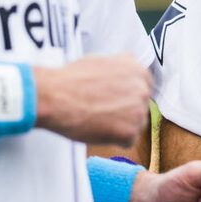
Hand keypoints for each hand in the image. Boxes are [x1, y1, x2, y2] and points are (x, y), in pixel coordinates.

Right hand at [36, 54, 151, 145]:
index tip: (116, 99)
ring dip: (121, 125)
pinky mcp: (130, 132)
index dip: (128, 94)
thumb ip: (121, 67)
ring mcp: (139, 111)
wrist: (56, 96)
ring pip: (136, 124)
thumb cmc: (72, 79)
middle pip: (141, 105)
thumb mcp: (102, 60)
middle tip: (104, 111)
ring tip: (97, 119)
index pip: (144, 85)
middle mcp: (142, 89)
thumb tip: (125, 69)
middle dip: (126, 110)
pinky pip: (128, 141)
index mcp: (137, 69)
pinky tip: (98, 129)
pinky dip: (114, 139)